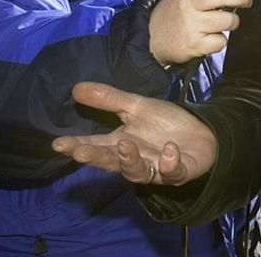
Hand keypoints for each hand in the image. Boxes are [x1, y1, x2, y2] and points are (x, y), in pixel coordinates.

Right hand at [52, 82, 216, 185]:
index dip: (76, 146)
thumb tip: (76, 87)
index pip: (95, 145)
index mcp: (121, 143)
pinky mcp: (180, 172)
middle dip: (96, 157)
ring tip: (125, 145)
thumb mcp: (136, 106)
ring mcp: (156, 168)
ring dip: (130, 161)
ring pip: (138, 172)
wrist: (201, 134)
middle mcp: (135, 159)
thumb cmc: (164, 123)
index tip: (58, 144)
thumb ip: (108, 100)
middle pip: (111, 162)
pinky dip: (170, 164)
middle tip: (80, 151)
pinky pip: (173, 172)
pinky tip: (169, 150)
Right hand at [149, 0, 257, 64]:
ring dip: (232, 22)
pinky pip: (220, 41)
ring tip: (226, 22)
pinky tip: (212, 38)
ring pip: (226, 20)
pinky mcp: (194, 44)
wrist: (148, 38)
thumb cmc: (170, 15)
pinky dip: (220, 41)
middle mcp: (189, 4)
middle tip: (248, 1)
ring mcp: (192, 24)